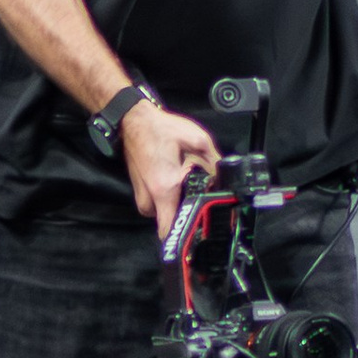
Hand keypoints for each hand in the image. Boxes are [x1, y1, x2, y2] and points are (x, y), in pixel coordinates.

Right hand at [124, 100, 220, 237]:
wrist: (132, 120)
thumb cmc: (161, 129)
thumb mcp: (197, 139)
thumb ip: (214, 161)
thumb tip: (225, 178)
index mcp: (164, 189)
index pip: (169, 230)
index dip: (185, 237)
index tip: (199, 235)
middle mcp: (149, 198)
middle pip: (169, 224)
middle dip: (184, 217)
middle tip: (198, 204)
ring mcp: (141, 196)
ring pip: (162, 214)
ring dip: (174, 206)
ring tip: (184, 189)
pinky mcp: (139, 191)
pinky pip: (155, 204)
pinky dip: (165, 198)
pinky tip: (173, 183)